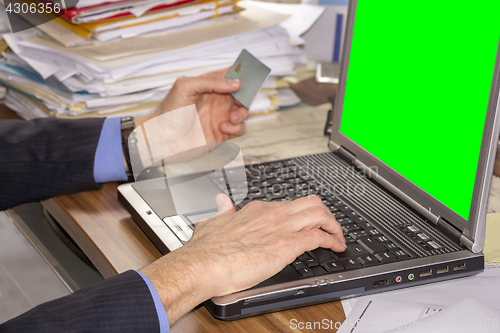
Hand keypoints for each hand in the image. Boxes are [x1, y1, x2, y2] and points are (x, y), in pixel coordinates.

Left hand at [136, 68, 247, 143]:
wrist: (163, 140)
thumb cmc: (169, 112)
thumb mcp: (185, 87)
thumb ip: (210, 81)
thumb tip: (236, 83)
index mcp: (208, 86)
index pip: (229, 75)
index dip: (240, 74)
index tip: (249, 75)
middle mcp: (217, 100)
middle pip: (241, 94)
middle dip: (246, 96)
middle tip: (241, 99)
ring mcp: (220, 117)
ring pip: (243, 111)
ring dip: (242, 113)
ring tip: (231, 117)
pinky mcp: (223, 134)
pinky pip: (240, 129)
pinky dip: (237, 128)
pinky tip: (223, 127)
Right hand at [141, 195, 345, 323]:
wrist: (203, 264)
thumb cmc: (206, 250)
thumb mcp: (213, 222)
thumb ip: (221, 211)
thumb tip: (221, 201)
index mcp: (257, 210)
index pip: (289, 205)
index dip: (302, 215)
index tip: (307, 224)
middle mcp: (272, 214)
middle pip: (311, 203)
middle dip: (326, 215)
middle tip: (331, 229)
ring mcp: (281, 227)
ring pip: (319, 214)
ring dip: (334, 226)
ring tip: (338, 238)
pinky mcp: (287, 244)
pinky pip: (319, 236)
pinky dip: (332, 240)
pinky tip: (335, 248)